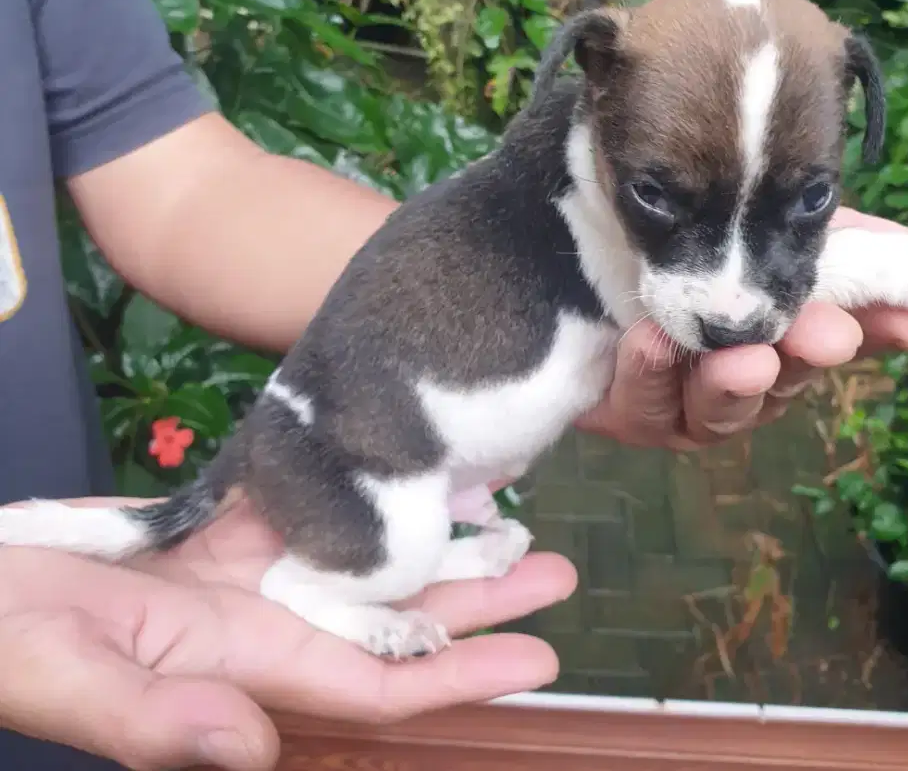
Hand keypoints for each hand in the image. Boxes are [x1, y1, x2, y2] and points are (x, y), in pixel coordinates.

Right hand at [0, 497, 575, 770]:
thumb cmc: (10, 640)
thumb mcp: (69, 677)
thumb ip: (155, 721)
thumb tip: (248, 750)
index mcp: (244, 669)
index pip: (376, 681)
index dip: (458, 674)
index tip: (540, 657)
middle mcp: (265, 625)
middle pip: (394, 616)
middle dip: (478, 601)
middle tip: (555, 569)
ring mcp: (252, 573)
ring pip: (369, 556)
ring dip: (437, 537)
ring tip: (510, 511)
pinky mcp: (231, 527)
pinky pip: (320, 508)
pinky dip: (371, 488)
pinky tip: (414, 464)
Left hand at [576, 208, 907, 450]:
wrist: (569, 249)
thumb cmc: (674, 241)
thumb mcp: (754, 227)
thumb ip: (833, 245)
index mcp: (780, 329)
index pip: (844, 333)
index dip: (883, 329)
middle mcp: (740, 372)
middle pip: (785, 377)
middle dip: (805, 355)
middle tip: (825, 335)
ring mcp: (685, 401)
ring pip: (720, 407)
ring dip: (733, 383)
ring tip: (742, 358)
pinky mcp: (630, 412)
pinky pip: (643, 402)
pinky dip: (649, 372)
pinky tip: (647, 342)